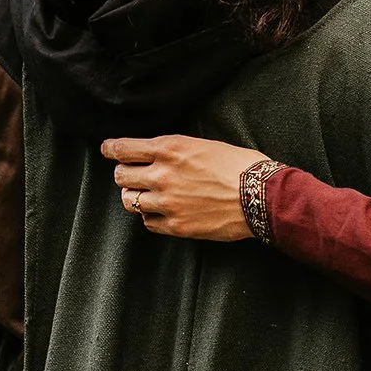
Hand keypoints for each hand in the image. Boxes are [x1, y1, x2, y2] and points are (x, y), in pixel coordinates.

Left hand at [102, 135, 267, 240]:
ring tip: (149, 195)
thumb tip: (155, 154)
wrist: (261, 196)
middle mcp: (162, 175)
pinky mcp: (176, 225)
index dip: (111, 149)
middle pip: (120, 176)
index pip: (122, 149)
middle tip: (133, 175)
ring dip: (136, 196)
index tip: (108, 150)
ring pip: (129, 201)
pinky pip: (148, 222)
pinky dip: (152, 217)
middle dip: (125, 174)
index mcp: (169, 149)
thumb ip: (174, 150)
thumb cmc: (240, 165)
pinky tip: (164, 211)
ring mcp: (167, 203)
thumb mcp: (203, 144)